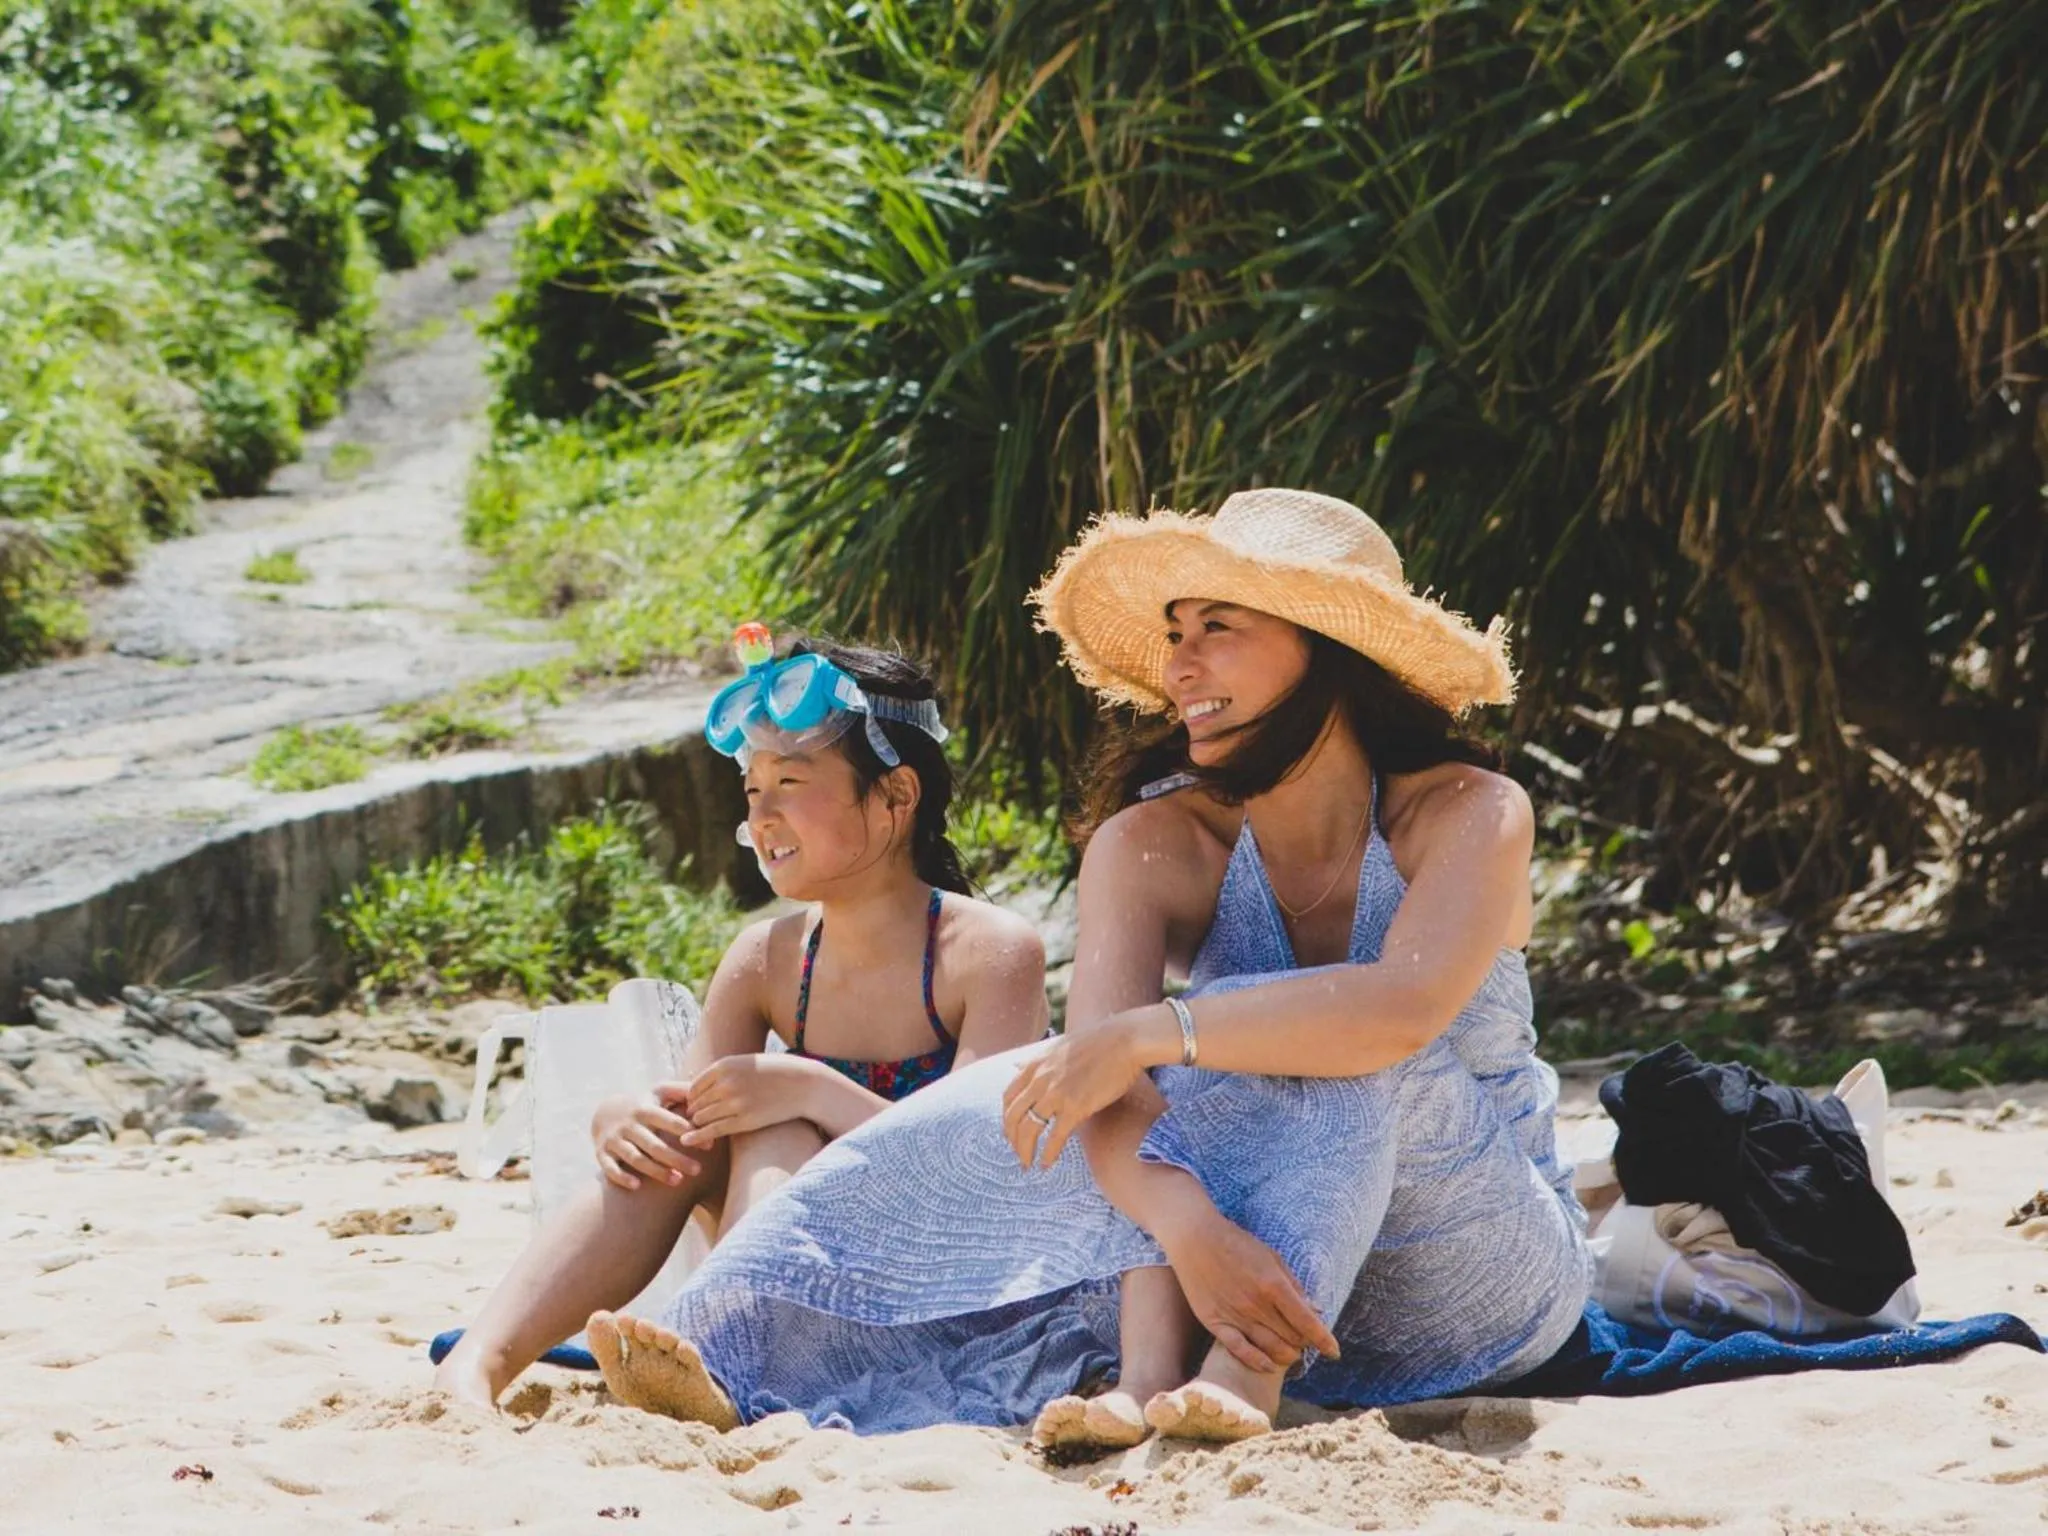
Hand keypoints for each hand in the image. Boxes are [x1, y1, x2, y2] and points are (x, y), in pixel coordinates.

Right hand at [591, 1086, 700, 1191]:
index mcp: (645, 1109)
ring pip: (635, 1158)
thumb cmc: (645, 1104)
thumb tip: (706, 1093)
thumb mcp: (660, 1092)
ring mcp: (614, 1140)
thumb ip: (682, 1091)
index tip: (709, 1145)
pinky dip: (621, 1177)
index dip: (686, 1131)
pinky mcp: (602, 1154)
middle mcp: (629, 1125)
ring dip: (656, 1171)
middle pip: (654, 1144)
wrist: (605, 1112)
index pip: (667, 1120)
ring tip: (678, 1181)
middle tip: (698, 1170)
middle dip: (676, 1158)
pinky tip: (637, 1186)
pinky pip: (610, 1168)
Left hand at [678, 1054, 816, 1146]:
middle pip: (696, 1104)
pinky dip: (698, 1137)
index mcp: (724, 1065)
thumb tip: (695, 1085)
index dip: (692, 1099)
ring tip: (702, 1129)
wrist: (804, 1084)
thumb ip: (723, 1072)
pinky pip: (713, 1131)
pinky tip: (688, 1141)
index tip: (697, 1106)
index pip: (694, 1087)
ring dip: (698, 1125)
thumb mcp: (746, 1064)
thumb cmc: (775, 1073)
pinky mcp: (745, 1122)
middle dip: (693, 1113)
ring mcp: (735, 1103)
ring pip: (701, 1118)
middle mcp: (726, 1083)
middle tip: (695, 1121)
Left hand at [999, 1013, 1153, 1169]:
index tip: (1011, 1130)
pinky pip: (1055, 1137)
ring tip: (1028, 1164)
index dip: (1007, 1118)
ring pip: (1029, 1129)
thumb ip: (1036, 1061)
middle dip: (1012, 1139)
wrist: (1125, 1040)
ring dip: (1025, 1150)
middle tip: (1018, 1152)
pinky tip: (1046, 1164)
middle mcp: (1040, 1079)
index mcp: (1034, 1065)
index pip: (1008, 1097)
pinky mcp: (1076, 1107)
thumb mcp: (1057, 1046)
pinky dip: (1048, 1154)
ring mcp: (1056, 1094)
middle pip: (1013, 1116)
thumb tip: (1016, 1065)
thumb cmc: (1097, 1042)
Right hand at [1156, 1204, 1339, 1374]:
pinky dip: (1258, 1361)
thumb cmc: (1237, 1243)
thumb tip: (1315, 1310)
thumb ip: (1293, 1285)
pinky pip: (1240, 1350)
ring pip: (1271, 1348)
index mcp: (1273, 1285)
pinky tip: (1269, 1365)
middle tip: (1304, 1340)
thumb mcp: (1272, 1257)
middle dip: (1305, 1343)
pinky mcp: (1215, 1321)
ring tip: (1291, 1352)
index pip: (1307, 1322)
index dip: (1325, 1340)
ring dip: (1287, 1354)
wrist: (1195, 1237)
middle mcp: (1256, 1304)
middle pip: (1292, 1338)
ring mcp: (1234, 1315)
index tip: (1334, 1351)